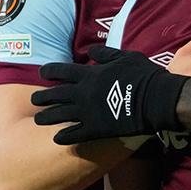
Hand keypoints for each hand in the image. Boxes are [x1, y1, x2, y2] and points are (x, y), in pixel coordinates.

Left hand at [32, 46, 188, 143]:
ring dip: (46, 117)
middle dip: (41, 97)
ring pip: (58, 115)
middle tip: (34, 99)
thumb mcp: (125, 57)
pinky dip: (63, 136)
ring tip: (38, 119)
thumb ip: (105, 55)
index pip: (61, 70)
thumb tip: (91, 51)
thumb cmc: (143, 76)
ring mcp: (87, 113)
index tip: (42, 73)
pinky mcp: (94, 129)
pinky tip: (56, 138)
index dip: (49, 71)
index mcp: (89, 74)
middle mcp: (82, 93)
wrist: (156, 100)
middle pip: (54, 94)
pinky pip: (73, 134)